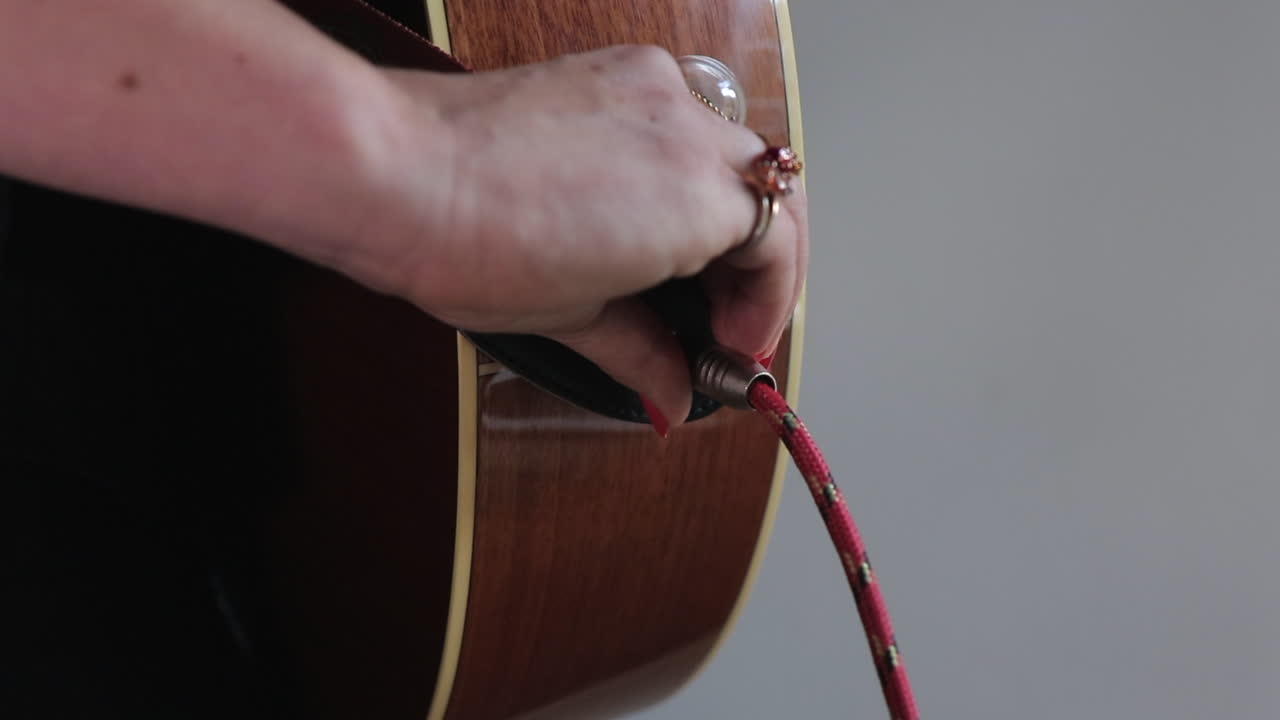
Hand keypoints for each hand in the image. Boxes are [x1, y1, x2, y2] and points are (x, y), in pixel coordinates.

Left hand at [355, 46, 807, 429]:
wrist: (391, 168)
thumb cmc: (466, 236)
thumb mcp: (571, 315)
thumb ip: (642, 352)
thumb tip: (672, 391)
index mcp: (694, 199)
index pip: (779, 248)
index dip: (769, 307)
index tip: (737, 344)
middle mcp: (686, 128)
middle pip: (771, 194)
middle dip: (759, 262)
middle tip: (724, 315)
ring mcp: (650, 89)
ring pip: (730, 152)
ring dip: (725, 213)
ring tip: (683, 266)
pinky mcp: (613, 70)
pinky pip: (680, 118)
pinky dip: (682, 168)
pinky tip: (641, 207)